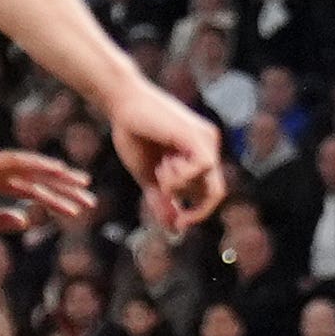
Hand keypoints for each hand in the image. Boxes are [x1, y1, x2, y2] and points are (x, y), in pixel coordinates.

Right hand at [0, 148, 95, 234]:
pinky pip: (16, 162)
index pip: (34, 191)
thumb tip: (27, 220)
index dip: (57, 199)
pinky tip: (57, 169)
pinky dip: (37, 164)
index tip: (78, 208)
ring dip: (58, 178)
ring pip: (33, 171)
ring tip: (82, 187)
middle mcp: (0, 170)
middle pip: (39, 180)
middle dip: (65, 190)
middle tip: (90, 200)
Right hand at [104, 79, 226, 229]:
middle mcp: (209, 146)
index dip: (198, 213)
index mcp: (200, 155)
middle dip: (190, 202)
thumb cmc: (133, 135)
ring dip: (178, 186)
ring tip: (159, 168)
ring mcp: (206, 140)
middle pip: (214, 192)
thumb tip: (175, 230)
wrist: (120, 105)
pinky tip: (164, 164)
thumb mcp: (149, 177)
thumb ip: (162, 201)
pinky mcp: (197, 136)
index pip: (211, 193)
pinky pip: (203, 167)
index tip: (179, 223)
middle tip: (165, 195)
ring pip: (208, 184)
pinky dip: (182, 176)